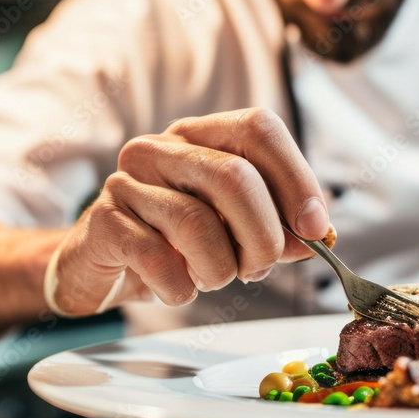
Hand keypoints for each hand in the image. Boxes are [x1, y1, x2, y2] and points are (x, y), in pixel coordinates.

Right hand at [48, 108, 328, 314]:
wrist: (102, 268)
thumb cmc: (174, 243)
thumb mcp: (233, 230)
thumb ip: (276, 227)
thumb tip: (315, 235)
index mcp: (200, 136)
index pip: (259, 128)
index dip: (296, 179)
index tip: (314, 229)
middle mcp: (161, 149)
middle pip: (234, 177)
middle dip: (262, 236)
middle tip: (260, 268)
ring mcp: (127, 182)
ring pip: (198, 224)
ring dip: (220, 269)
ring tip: (212, 278)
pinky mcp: (104, 222)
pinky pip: (159, 260)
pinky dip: (181, 289)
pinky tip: (177, 288)